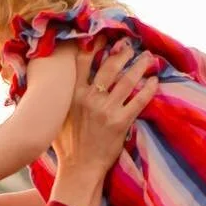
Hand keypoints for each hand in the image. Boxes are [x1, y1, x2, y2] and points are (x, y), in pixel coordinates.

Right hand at [53, 41, 158, 178]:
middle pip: (109, 67)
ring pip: (126, 80)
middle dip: (123, 53)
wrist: (79, 169)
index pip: (85, 62)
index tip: (106, 36)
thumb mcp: (55, 117)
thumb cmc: (67, 146)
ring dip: (140, 66)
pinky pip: (138, 100)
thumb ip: (58, 98)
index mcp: (73, 94)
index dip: (97, 45)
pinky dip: (148, 89)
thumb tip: (51, 84)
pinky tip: (154, 81)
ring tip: (148, 58)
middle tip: (132, 46)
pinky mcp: (120, 122)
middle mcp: (89, 98)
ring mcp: (106, 110)